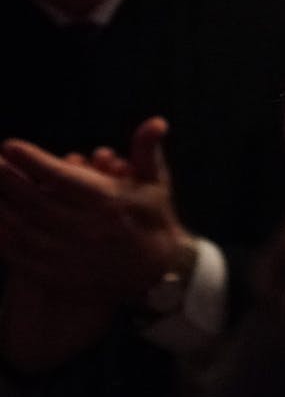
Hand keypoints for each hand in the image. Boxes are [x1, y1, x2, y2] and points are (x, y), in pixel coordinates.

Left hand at [0, 116, 192, 303]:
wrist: (157, 272)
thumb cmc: (152, 219)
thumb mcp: (155, 183)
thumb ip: (147, 150)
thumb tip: (157, 121)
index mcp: (109, 203)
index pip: (63, 178)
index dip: (34, 161)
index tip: (9, 145)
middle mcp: (87, 229)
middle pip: (35, 201)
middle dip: (6, 179)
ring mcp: (70, 254)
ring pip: (22, 230)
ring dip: (0, 208)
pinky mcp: (59, 275)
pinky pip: (20, 256)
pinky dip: (2, 238)